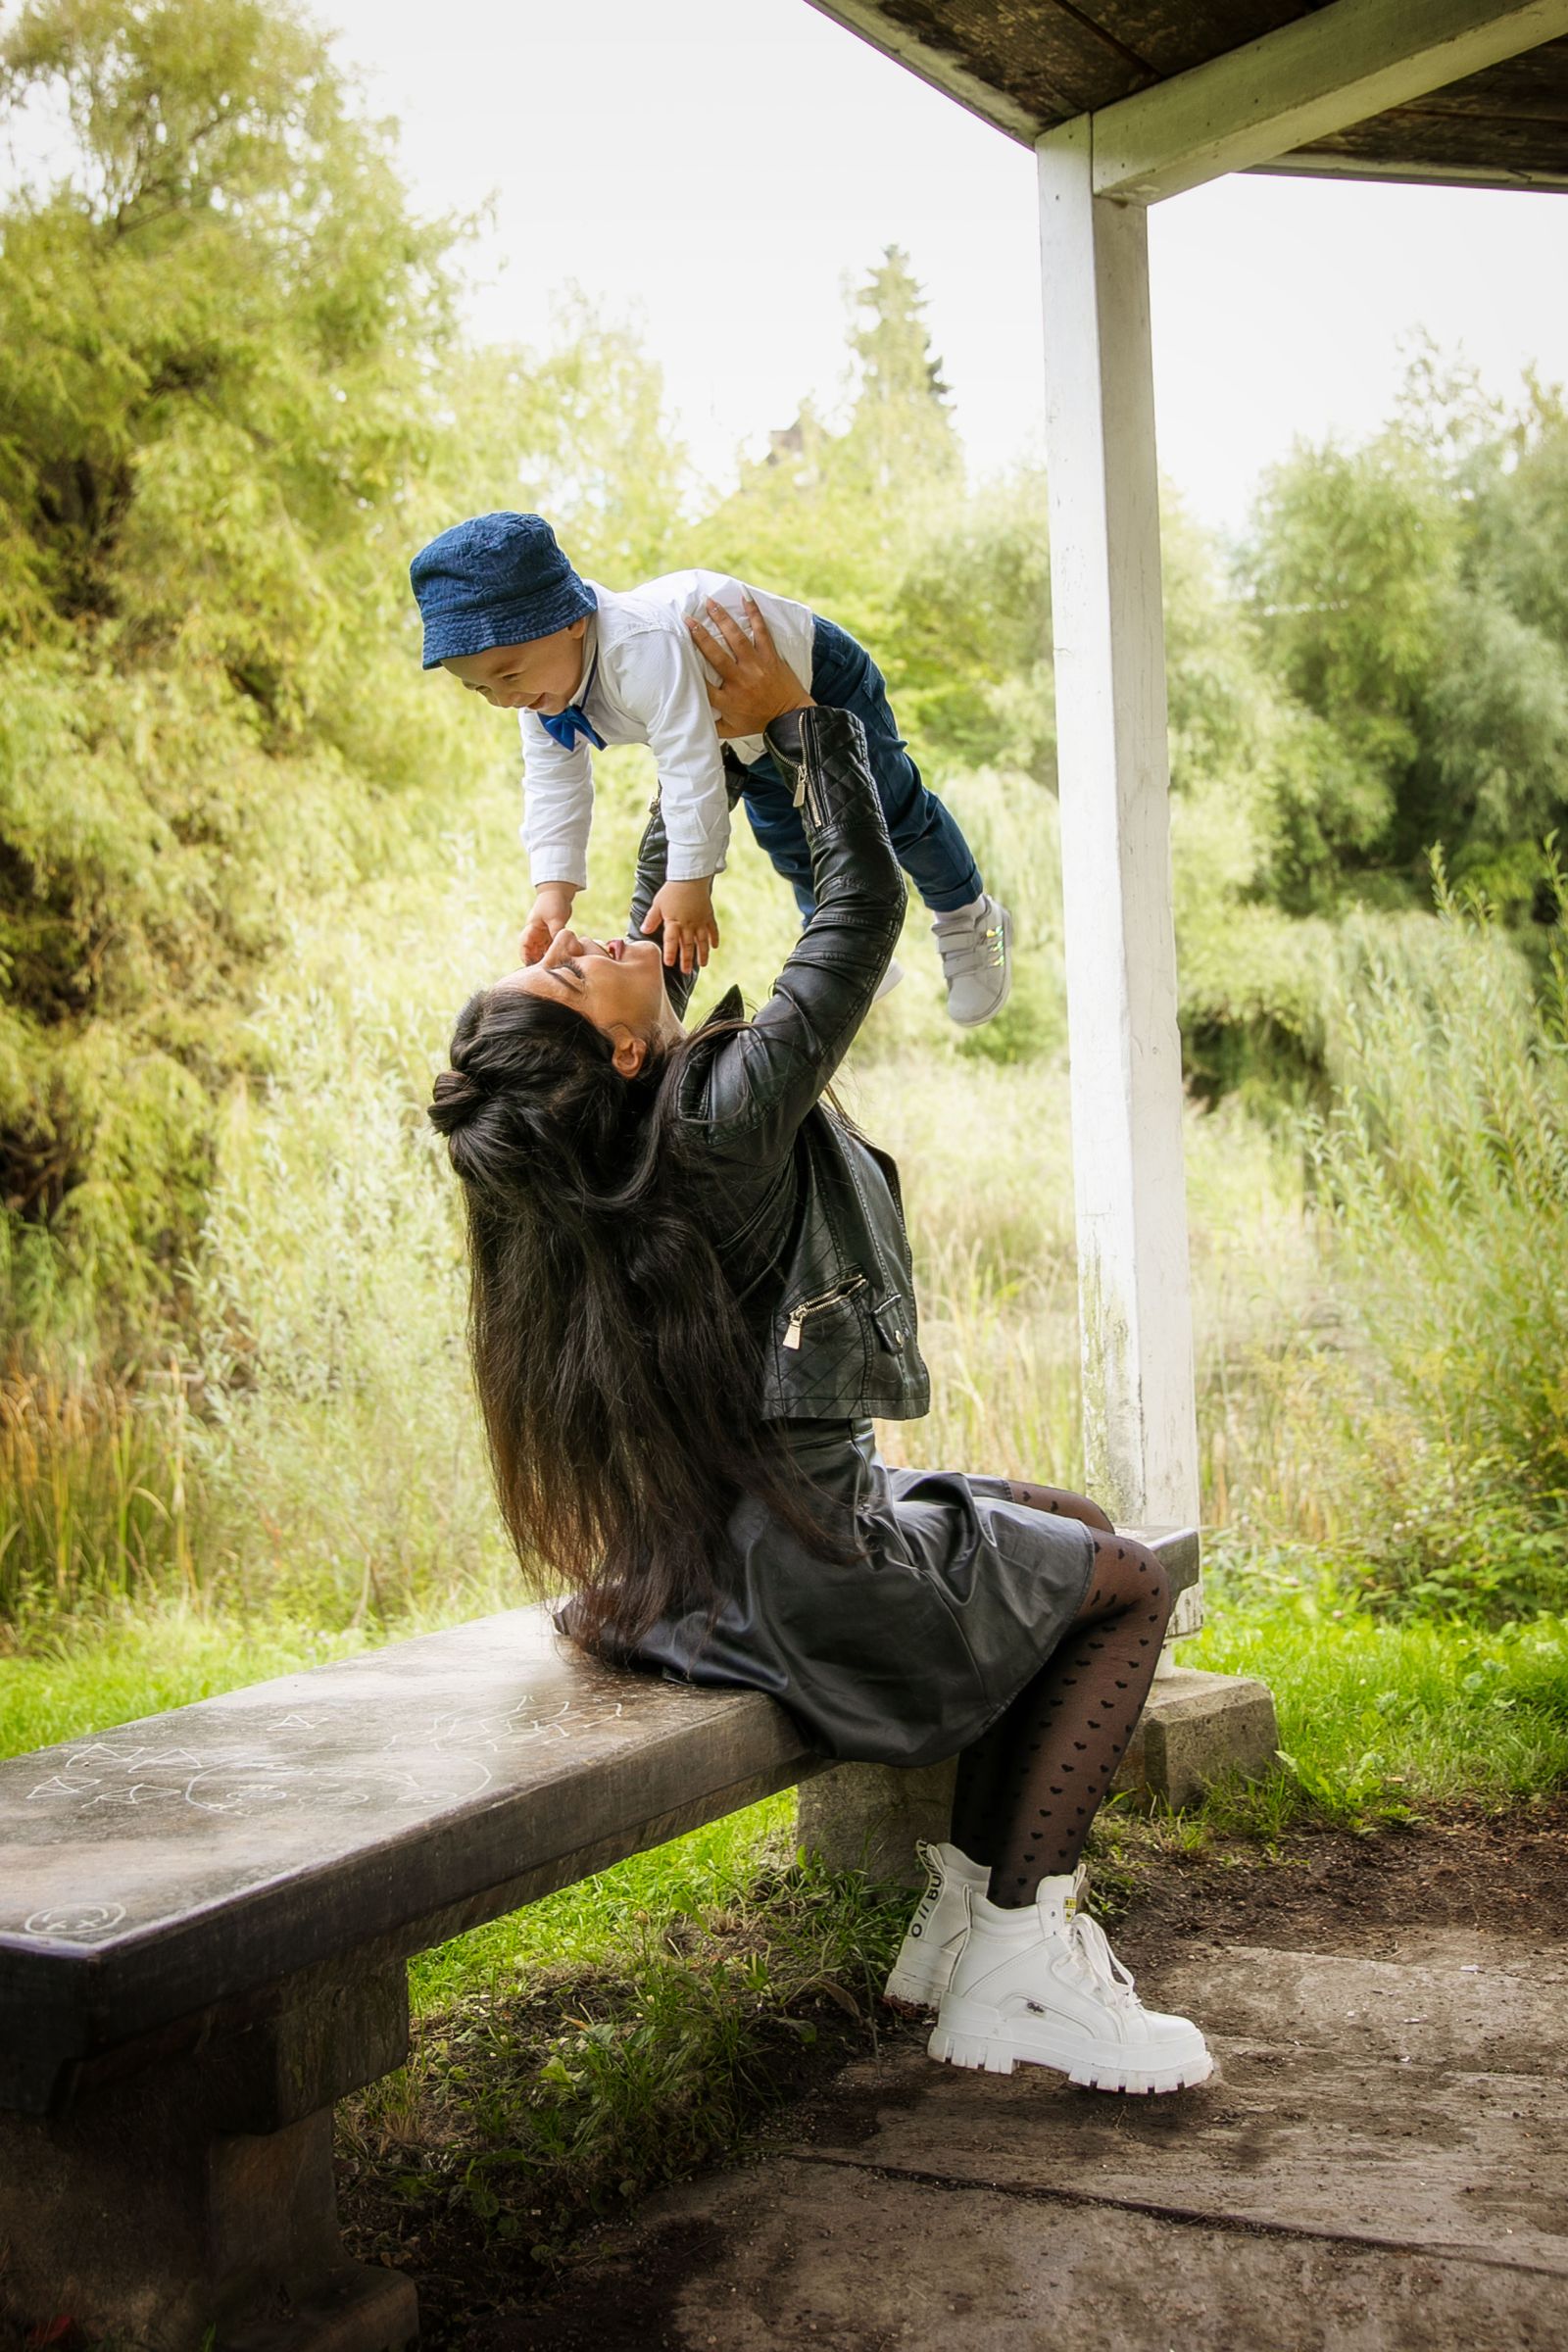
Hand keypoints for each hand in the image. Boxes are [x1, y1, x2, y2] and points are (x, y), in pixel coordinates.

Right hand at [520, 883, 577, 964]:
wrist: (559, 890)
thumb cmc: (554, 902)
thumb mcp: (555, 919)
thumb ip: (558, 934)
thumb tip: (566, 949)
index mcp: (532, 928)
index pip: (525, 945)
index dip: (526, 956)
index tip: (530, 966)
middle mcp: (536, 931)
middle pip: (533, 949)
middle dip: (537, 960)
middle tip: (546, 971)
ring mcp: (544, 931)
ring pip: (543, 948)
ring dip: (547, 956)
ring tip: (554, 967)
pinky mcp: (552, 931)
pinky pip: (552, 944)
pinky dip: (555, 950)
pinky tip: (562, 958)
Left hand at [642, 877, 719, 974]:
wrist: (690, 877)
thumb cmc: (671, 890)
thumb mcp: (658, 904)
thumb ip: (652, 919)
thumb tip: (643, 931)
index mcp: (674, 922)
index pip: (671, 941)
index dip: (670, 953)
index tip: (669, 964)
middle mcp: (688, 925)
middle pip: (687, 945)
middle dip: (686, 960)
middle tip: (685, 971)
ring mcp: (700, 921)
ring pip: (702, 942)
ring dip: (702, 954)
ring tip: (702, 965)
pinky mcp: (708, 916)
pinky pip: (712, 930)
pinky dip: (714, 939)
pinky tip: (715, 947)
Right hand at [685, 595, 812, 739]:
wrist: (791, 718)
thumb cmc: (758, 722)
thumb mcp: (731, 730)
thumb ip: (710, 725)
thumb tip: (689, 721)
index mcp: (726, 700)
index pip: (702, 683)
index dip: (688, 668)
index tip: (676, 653)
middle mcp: (739, 681)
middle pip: (715, 655)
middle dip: (699, 635)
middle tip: (686, 618)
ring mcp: (756, 667)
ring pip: (736, 639)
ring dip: (722, 619)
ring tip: (709, 602)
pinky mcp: (770, 657)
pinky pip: (761, 632)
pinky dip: (754, 613)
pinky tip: (745, 597)